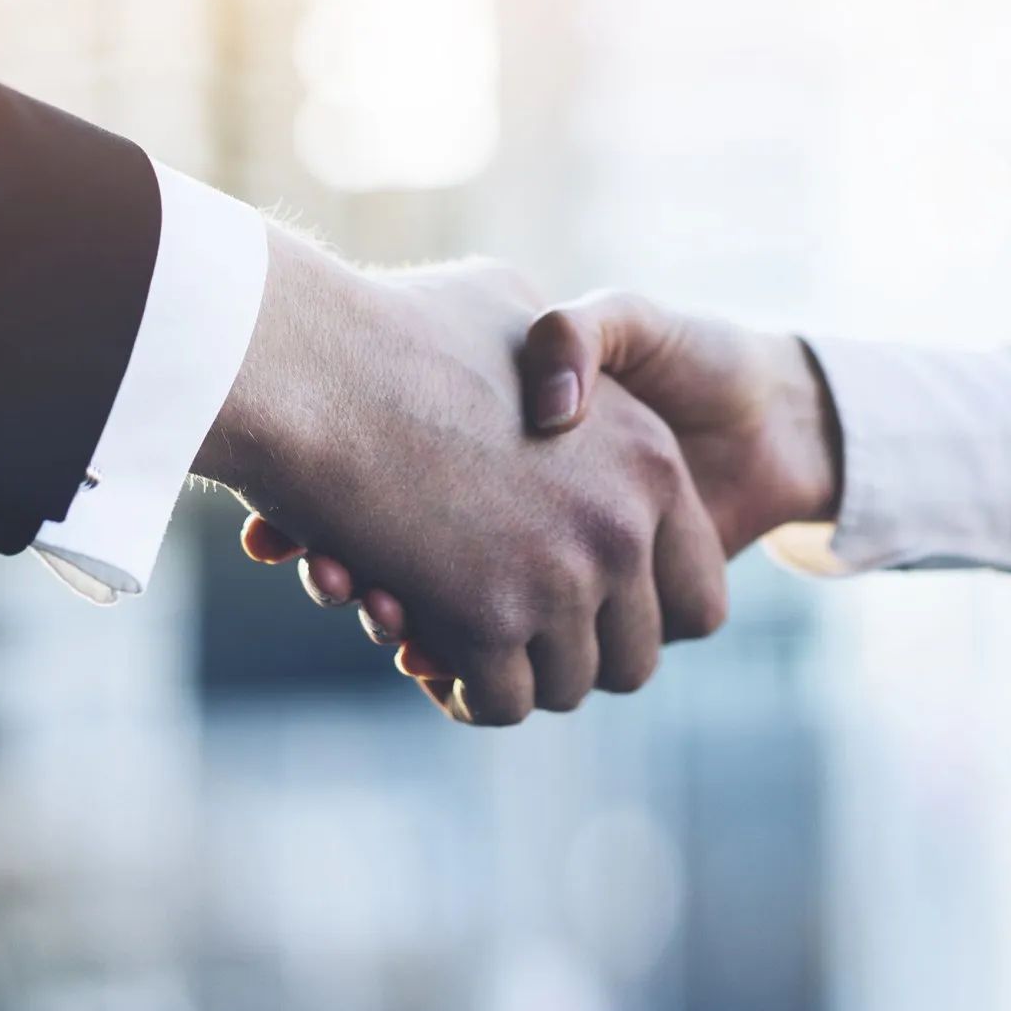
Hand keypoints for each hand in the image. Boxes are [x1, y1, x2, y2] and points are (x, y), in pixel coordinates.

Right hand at [199, 235, 727, 723]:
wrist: (312, 359)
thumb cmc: (398, 326)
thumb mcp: (513, 310)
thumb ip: (557, 356)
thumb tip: (561, 400)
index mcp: (652, 464)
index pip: (698, 599)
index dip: (643, 617)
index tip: (589, 609)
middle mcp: (623, 527)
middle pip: (633, 659)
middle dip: (573, 658)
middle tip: (513, 634)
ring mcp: (561, 577)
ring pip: (565, 688)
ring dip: (513, 675)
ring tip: (461, 637)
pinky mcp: (489, 619)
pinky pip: (500, 701)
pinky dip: (464, 692)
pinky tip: (426, 652)